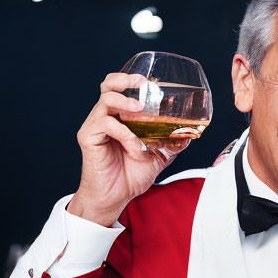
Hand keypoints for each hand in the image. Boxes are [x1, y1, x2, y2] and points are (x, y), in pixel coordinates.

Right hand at [67, 72, 190, 227]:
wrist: (115, 198)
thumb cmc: (131, 177)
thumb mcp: (158, 158)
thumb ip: (170, 145)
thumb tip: (189, 135)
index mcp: (119, 118)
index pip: (119, 89)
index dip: (130, 80)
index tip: (148, 80)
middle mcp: (105, 118)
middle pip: (107, 86)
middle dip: (124, 80)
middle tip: (141, 83)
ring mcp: (95, 126)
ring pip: (106, 100)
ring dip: (126, 105)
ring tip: (140, 111)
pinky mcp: (88, 138)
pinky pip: (106, 125)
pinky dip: (124, 133)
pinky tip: (134, 147)